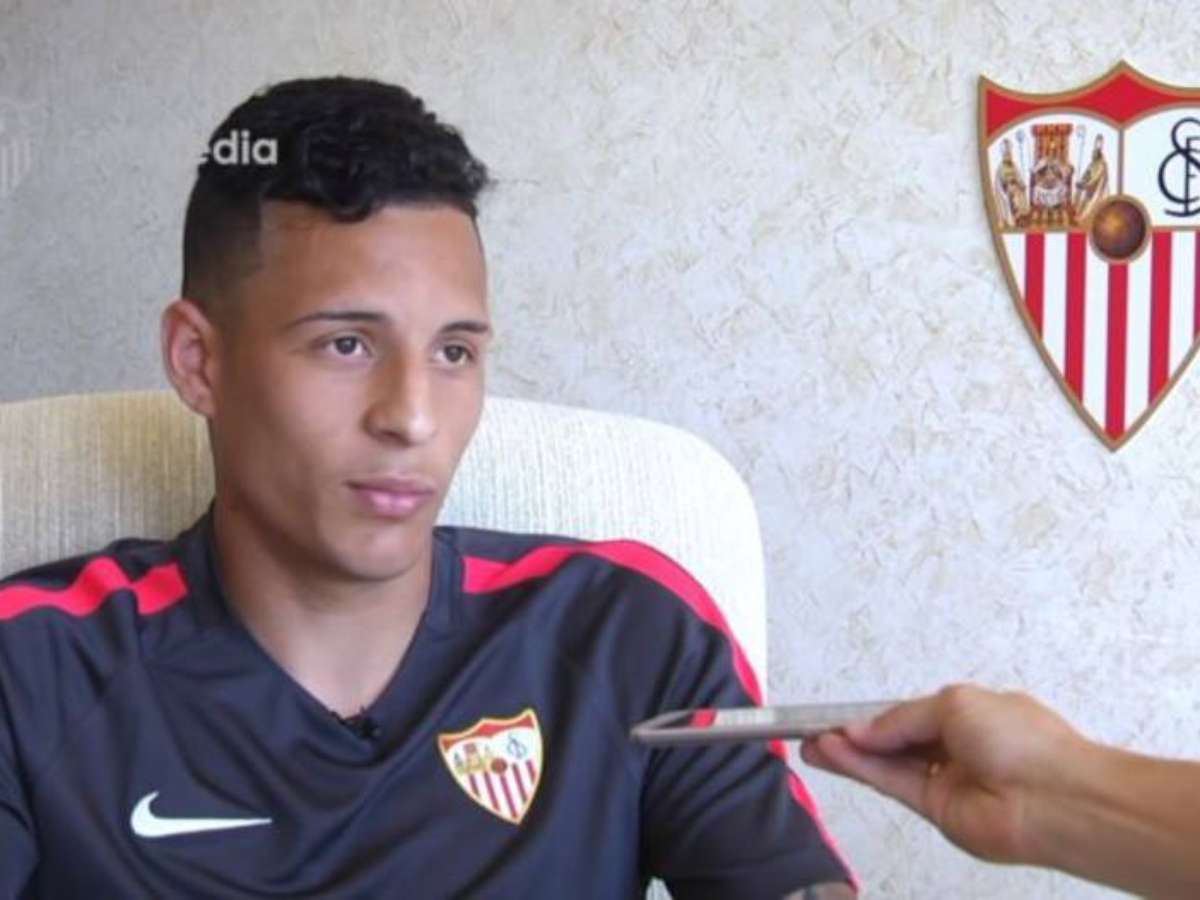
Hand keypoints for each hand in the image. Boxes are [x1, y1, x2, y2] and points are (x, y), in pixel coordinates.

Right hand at [800, 684, 1085, 865]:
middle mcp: (958, 748)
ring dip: (849, 753)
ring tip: (813, 742)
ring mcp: (948, 781)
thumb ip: (902, 719)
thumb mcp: (954, 704)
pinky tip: (834, 755)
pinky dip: (860, 769)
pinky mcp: (938, 810)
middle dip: (854, 735)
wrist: (1054, 799)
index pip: (909, 714)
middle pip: (894, 741)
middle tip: (815, 729)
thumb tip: (864, 730)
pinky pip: (891, 784)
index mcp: (971, 714)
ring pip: (887, 764)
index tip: (839, 714)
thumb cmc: (1027, 744)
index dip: (872, 715)